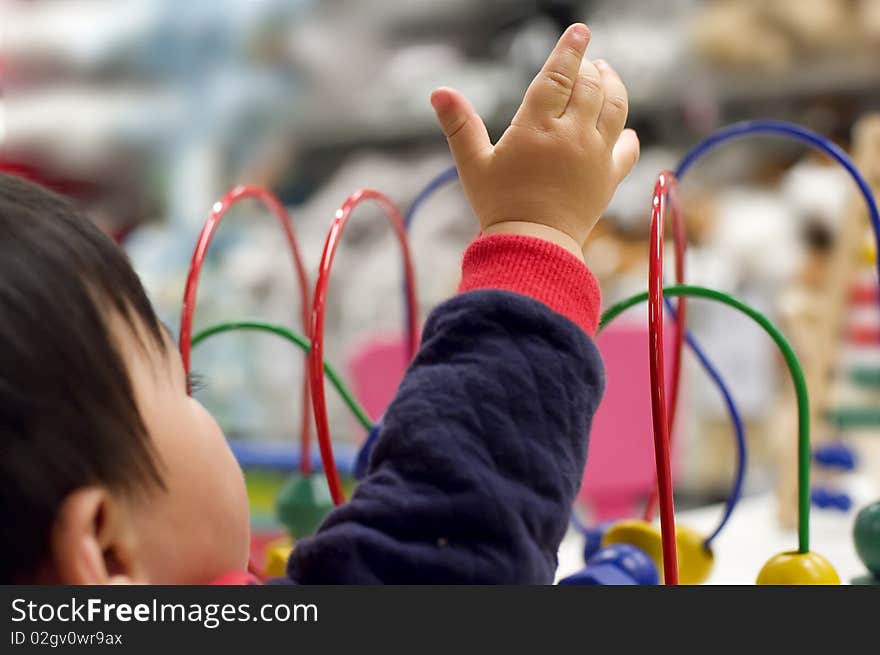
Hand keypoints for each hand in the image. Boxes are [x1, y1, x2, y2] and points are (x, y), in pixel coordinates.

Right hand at [430, 23, 639, 260]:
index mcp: (537, 128)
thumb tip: (439, 92)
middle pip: (591, 86)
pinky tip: (621, 129)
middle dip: (591, 67)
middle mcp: (572, 136)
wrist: (531, 247)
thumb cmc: (498, 206)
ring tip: (608, 76)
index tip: (579, 31)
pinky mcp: (608, 178)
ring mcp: (594, 156)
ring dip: (614, 86)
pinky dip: (626, 133)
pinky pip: (627, 148)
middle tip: (588, 61)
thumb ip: (459, 126)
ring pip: (616, 108)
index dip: (570, 50)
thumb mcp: (473, 166)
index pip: (559, 75)